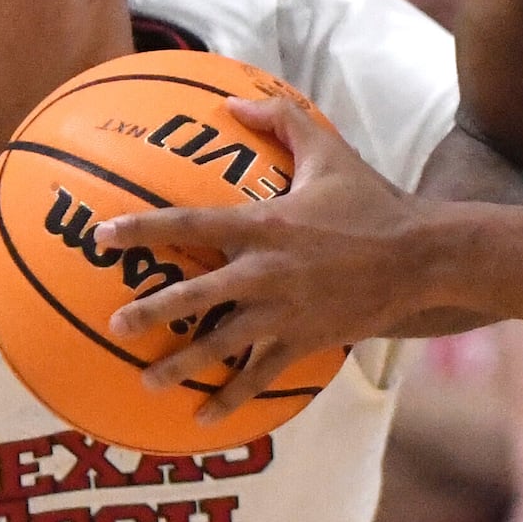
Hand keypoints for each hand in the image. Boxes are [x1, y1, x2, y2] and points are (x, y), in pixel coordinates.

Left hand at [98, 93, 430, 419]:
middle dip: (151, 311)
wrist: (420, 257)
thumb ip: (280, 120)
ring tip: (148, 382)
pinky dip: (232, 399)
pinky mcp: (304, 341)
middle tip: (116, 324)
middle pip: (195, 295)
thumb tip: (232, 101)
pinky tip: (204, 419)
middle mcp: (265, 272)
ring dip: (181, 367)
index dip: (141, 228)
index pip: (188, 224)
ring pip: (221, 346)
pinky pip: (260, 376)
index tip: (101, 234)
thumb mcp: (328, 151)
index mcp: (263, 224)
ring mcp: (283, 312)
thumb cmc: (371, 201)